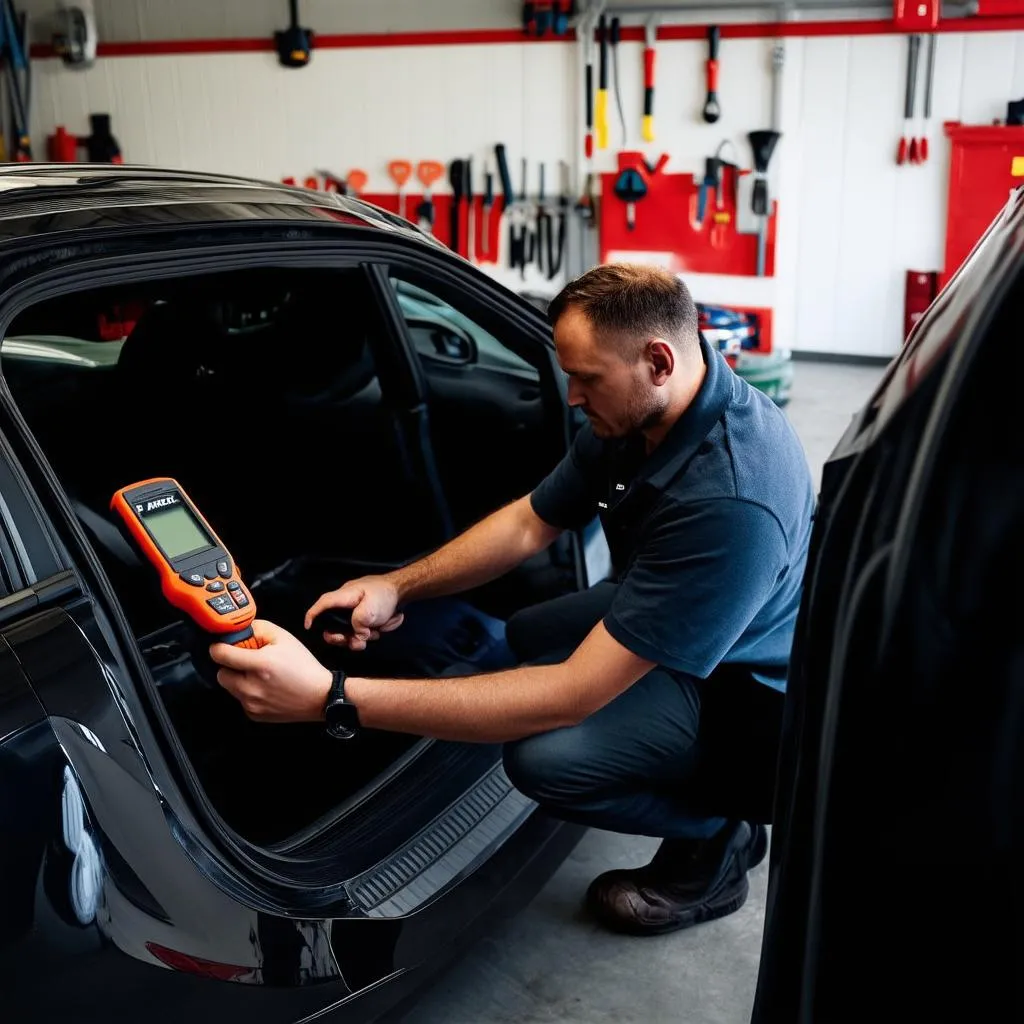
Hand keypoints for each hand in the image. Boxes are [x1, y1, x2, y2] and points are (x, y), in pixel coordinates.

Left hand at [209, 619, 331, 722]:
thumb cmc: (304, 667)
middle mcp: (252, 687)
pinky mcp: (254, 715)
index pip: (220, 655)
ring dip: (238, 680)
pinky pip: (241, 700)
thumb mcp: (284, 638)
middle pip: (221, 674)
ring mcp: (251, 703)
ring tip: (259, 676)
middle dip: (230, 666)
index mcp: (260, 664)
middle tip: (247, 662)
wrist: (319, 696)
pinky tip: (265, 689)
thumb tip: (241, 630)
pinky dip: (248, 693)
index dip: (219, 647)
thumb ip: (259, 629)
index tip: (223, 646)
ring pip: (230, 688)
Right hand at [304, 575, 403, 650]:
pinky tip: (380, 630)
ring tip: (374, 634)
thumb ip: (359, 623)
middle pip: (333, 626)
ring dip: (360, 637)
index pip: (324, 604)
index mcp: (345, 596)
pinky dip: (369, 635)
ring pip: (348, 633)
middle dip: (341, 637)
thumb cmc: (385, 594)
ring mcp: (355, 613)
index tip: (308, 626)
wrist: (403, 592)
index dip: (313, 614)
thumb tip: (358, 636)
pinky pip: (361, 633)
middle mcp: (346, 605)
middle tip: (353, 641)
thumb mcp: (371, 608)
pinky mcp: (364, 620)